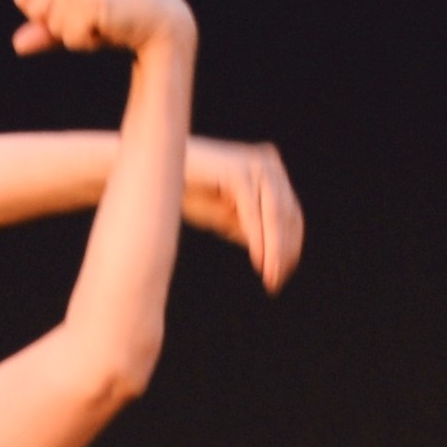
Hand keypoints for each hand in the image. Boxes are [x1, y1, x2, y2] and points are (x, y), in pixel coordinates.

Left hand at [11, 0, 194, 59]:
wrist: (160, 20)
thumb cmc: (114, 19)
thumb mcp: (73, 22)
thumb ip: (44, 30)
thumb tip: (17, 44)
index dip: (48, 15)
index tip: (80, 7)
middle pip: (35, 12)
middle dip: (61, 25)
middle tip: (93, 14)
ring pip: (53, 26)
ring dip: (77, 34)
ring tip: (103, 19)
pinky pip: (70, 37)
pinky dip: (87, 42)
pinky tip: (109, 26)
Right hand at [186, 137, 305, 291]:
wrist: (156, 166)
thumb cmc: (186, 189)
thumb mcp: (223, 214)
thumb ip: (246, 226)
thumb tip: (269, 249)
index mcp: (269, 170)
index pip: (290, 212)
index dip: (290, 245)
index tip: (283, 274)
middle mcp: (268, 163)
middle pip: (288, 214)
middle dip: (285, 252)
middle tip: (277, 283)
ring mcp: (254, 164)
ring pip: (274, 215)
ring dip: (275, 250)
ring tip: (271, 278)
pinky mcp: (238, 172)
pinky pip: (253, 213)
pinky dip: (258, 240)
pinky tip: (260, 263)